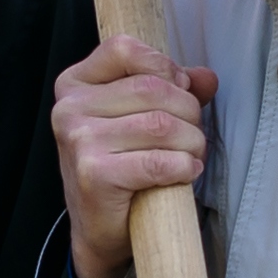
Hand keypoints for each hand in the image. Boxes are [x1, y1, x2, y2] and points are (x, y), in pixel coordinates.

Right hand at [53, 30, 217, 277]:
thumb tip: (207, 77)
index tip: (178, 92)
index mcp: (74, 84)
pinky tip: (186, 173)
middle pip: (153, 88)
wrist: (97, 229)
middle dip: (189, 112)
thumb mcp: (139, 117)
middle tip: (193, 135)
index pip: (124, 48)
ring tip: (192, 156)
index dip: (163, 66)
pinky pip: (158, 161)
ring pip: (161, 125)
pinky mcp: (94, 173)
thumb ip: (172, 89)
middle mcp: (69, 107)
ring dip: (191, 142)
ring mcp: (79, 140)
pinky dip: (183, 167)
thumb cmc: (120, 166)